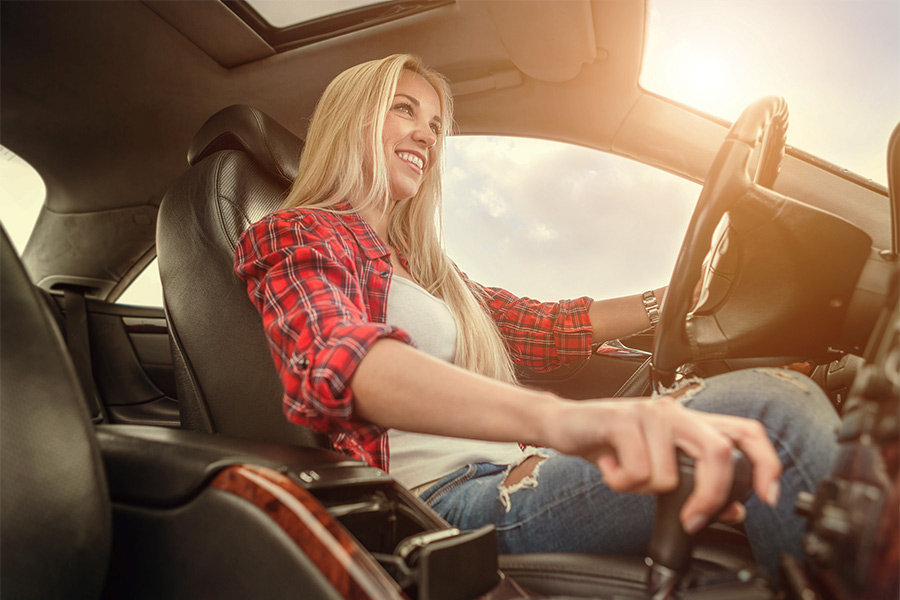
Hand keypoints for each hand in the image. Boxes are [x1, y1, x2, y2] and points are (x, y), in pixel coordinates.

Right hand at [549, 396, 781, 533]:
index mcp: (691, 422)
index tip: (767, 496)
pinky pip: (636, 472)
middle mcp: (676, 412)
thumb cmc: (611, 444)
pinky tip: (610, 467)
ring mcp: (650, 413)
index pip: (746, 432)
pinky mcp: (622, 419)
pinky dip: (620, 482)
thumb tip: (734, 509)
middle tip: (692, 519)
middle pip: (719, 453)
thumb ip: (696, 483)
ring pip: (669, 475)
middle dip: (709, 496)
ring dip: (642, 489)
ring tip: (625, 474)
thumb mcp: (657, 466)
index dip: (766, 463)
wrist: (566, 424)